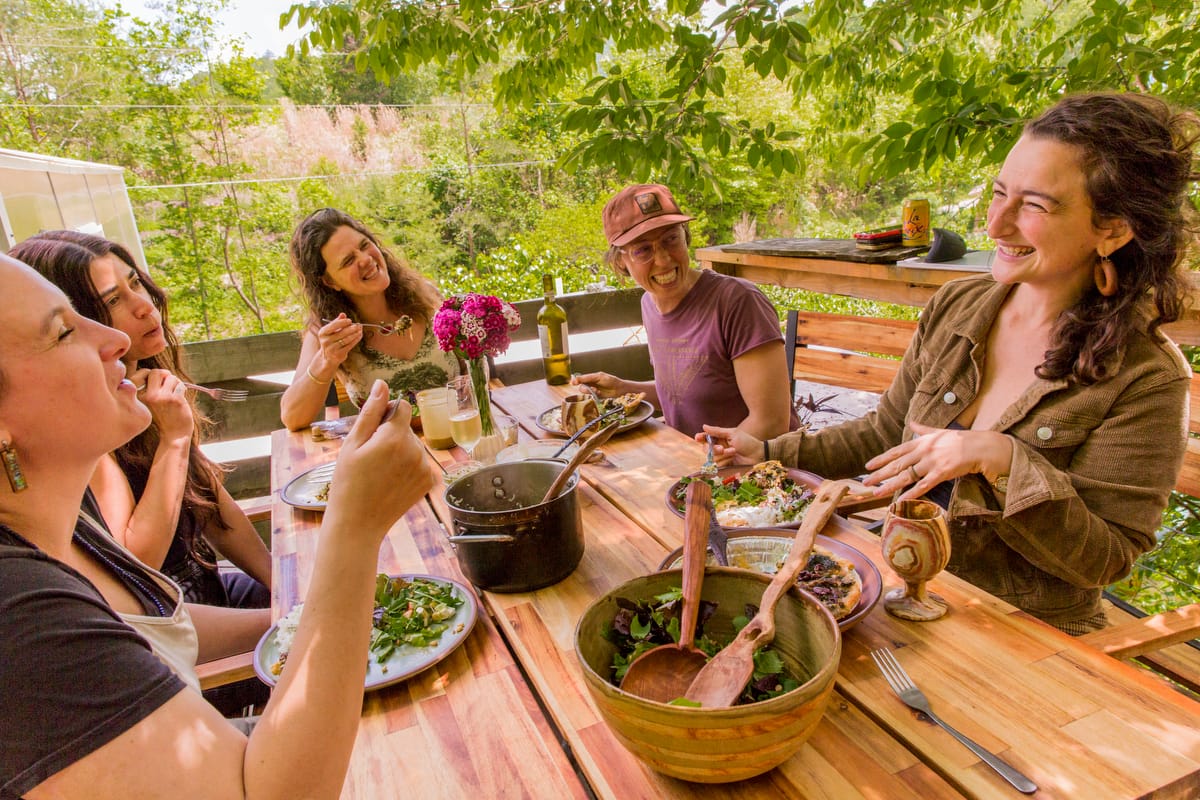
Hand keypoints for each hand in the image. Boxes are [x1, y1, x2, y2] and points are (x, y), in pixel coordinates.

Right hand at [132, 368, 192, 443]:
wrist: (174, 434)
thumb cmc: (162, 416)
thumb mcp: (148, 402)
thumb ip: (149, 387)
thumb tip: (160, 371)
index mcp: (138, 396)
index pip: (142, 373)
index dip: (151, 373)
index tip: (157, 382)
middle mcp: (148, 396)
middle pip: (156, 372)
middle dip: (165, 375)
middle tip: (168, 385)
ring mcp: (161, 397)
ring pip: (171, 377)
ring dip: (175, 383)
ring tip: (173, 394)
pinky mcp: (175, 399)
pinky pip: (180, 385)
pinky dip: (182, 389)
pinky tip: (180, 400)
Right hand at [317, 313, 362, 367]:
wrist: (328, 357)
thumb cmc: (331, 340)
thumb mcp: (331, 331)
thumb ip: (337, 322)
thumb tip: (343, 314)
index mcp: (322, 333)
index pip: (333, 326)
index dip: (342, 322)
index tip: (350, 320)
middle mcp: (325, 341)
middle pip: (341, 333)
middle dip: (351, 328)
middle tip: (358, 325)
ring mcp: (331, 349)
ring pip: (346, 339)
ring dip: (355, 334)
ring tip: (360, 330)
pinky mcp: (338, 354)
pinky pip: (349, 345)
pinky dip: (356, 340)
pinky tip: (359, 335)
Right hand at [325, 380, 433, 541]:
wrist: (358, 524)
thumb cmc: (348, 483)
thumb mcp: (352, 444)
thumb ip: (371, 412)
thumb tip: (382, 384)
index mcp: (395, 437)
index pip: (402, 407)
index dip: (386, 417)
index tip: (373, 434)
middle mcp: (416, 450)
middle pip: (407, 428)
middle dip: (392, 436)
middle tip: (371, 459)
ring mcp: (425, 467)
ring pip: (414, 446)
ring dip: (401, 452)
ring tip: (380, 473)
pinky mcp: (430, 482)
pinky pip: (421, 463)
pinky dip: (409, 468)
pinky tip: (392, 481)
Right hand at [571, 371, 622, 397]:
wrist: (619, 389)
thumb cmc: (611, 380)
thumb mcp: (598, 377)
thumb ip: (587, 378)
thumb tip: (576, 378)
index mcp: (591, 377)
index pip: (580, 379)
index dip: (576, 381)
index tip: (573, 383)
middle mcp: (590, 383)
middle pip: (581, 387)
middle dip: (586, 389)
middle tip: (593, 389)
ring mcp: (593, 390)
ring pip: (585, 392)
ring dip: (590, 392)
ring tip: (597, 391)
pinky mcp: (596, 396)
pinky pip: (590, 397)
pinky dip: (594, 395)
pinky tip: (599, 393)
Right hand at [698, 424, 760, 465]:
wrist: (758, 455)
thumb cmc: (747, 442)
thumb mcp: (732, 434)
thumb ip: (717, 431)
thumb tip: (704, 426)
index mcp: (720, 438)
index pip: (706, 437)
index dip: (700, 437)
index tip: (698, 437)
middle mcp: (719, 447)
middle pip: (705, 449)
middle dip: (712, 449)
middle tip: (721, 448)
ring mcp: (722, 457)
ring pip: (711, 457)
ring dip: (722, 455)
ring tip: (734, 451)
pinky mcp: (725, 465)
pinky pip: (717, 465)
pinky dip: (724, 461)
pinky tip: (733, 458)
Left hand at [862, 422, 1013, 501]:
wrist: (980, 447)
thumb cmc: (960, 440)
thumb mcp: (939, 431)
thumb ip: (923, 429)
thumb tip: (912, 423)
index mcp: (921, 442)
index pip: (896, 451)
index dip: (881, 459)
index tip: (868, 466)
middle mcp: (923, 451)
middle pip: (897, 464)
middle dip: (880, 473)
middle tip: (866, 482)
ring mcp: (932, 462)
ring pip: (906, 476)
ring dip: (890, 485)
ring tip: (876, 492)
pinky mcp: (942, 473)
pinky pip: (923, 486)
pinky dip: (911, 494)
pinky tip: (900, 500)